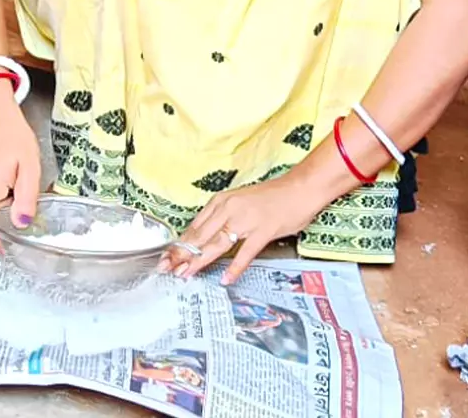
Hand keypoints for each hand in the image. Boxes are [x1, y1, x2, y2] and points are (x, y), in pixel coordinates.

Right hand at [0, 83, 41, 252]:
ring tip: (22, 185)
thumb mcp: (29, 167)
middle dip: (11, 218)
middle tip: (29, 205)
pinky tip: (14, 182)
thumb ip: (26, 198)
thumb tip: (22, 223)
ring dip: (8, 205)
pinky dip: (3, 197)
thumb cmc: (12, 136)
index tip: (11, 252)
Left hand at [160, 171, 330, 284]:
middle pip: (200, 236)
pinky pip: (245, 252)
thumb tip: (206, 238)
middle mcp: (229, 209)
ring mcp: (246, 220)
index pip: (195, 227)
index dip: (179, 244)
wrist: (300, 188)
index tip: (167, 257)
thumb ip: (223, 218)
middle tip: (168, 269)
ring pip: (216, 243)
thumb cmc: (272, 197)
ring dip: (200, 261)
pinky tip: (226, 278)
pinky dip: (235, 267)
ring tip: (187, 274)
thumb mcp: (240, 203)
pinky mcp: (263, 230)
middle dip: (182, 255)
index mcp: (221, 201)